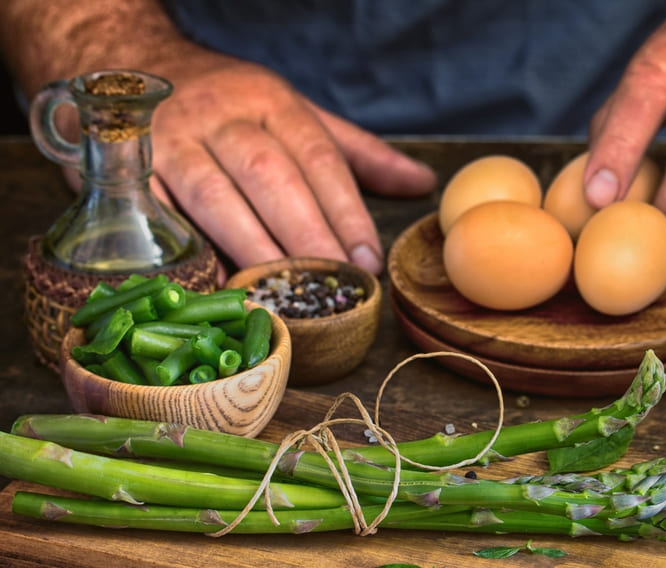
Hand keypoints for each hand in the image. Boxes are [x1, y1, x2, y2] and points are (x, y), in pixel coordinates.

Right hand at [149, 51, 436, 273]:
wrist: (137, 63)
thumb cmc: (234, 105)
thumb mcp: (298, 114)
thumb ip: (357, 153)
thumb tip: (421, 182)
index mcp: (271, 101)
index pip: (318, 157)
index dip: (345, 210)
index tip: (368, 258)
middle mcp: (221, 116)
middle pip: (270, 175)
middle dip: (306, 234)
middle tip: (333, 281)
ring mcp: (172, 140)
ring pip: (215, 195)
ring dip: (253, 247)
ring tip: (286, 291)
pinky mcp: (131, 170)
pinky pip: (161, 213)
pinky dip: (189, 251)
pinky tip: (220, 286)